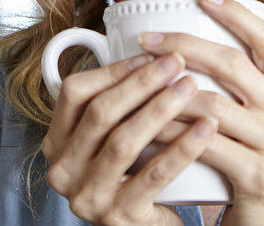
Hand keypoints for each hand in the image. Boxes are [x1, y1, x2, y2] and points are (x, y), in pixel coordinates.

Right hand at [42, 50, 218, 225]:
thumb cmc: (133, 176)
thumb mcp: (111, 141)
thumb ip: (118, 106)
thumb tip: (153, 54)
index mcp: (57, 142)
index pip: (75, 93)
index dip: (113, 70)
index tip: (150, 55)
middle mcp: (63, 170)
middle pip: (101, 113)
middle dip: (142, 82)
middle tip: (177, 62)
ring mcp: (87, 196)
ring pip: (124, 142)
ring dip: (161, 109)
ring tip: (192, 87)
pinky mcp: (118, 217)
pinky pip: (153, 176)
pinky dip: (182, 149)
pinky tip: (206, 129)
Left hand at [139, 0, 263, 225]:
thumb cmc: (248, 164)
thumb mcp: (253, 121)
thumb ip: (234, 88)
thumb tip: (186, 46)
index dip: (235, 13)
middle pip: (233, 63)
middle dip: (185, 44)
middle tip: (147, 39)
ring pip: (212, 104)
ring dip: (168, 90)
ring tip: (138, 80)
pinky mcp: (258, 175)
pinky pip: (205, 144)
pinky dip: (170, 132)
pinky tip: (146, 125)